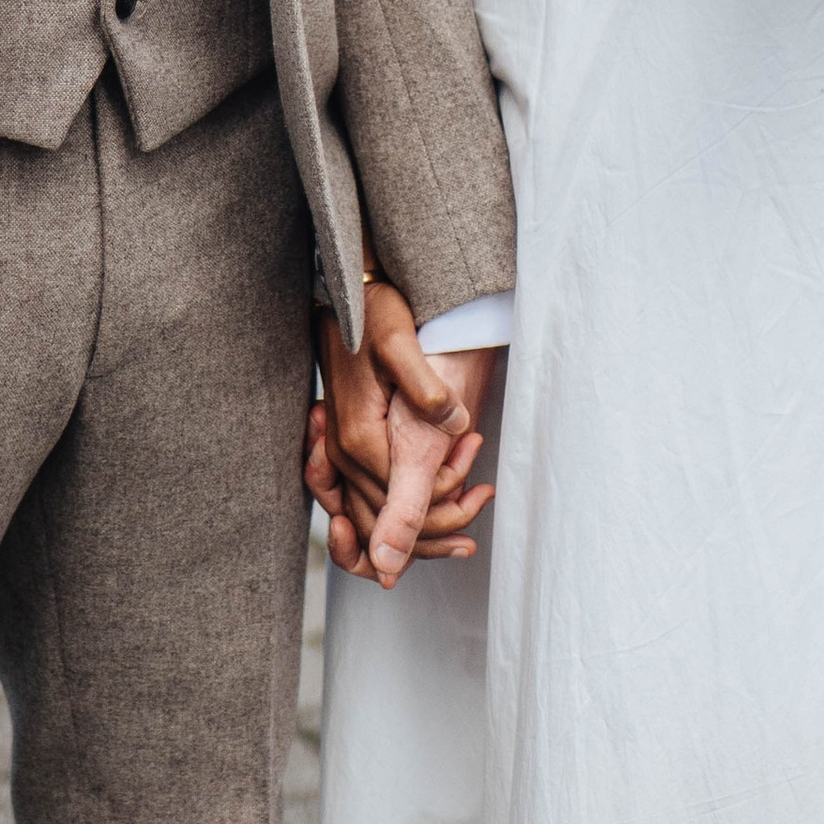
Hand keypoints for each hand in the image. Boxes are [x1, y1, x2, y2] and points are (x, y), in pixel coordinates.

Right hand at [308, 281, 495, 586]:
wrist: (349, 293)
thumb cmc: (376, 314)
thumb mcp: (402, 344)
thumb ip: (426, 392)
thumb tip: (456, 428)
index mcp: (359, 438)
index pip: (402, 501)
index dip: (445, 498)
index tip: (479, 475)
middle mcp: (344, 454)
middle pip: (386, 521)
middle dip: (438, 524)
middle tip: (483, 496)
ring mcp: (340, 452)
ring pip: (374, 518)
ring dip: (420, 530)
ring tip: (467, 524)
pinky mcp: (348, 445)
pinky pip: (366, 499)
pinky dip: (396, 515)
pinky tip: (433, 504)